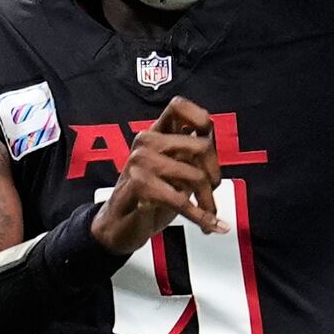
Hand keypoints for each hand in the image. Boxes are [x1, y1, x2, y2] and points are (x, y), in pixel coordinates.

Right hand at [93, 97, 223, 253]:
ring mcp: (141, 162)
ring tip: (208, 214)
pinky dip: (200, 217)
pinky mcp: (139, 185)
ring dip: (207, 202)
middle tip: (212, 190)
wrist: (118, 227)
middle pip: (200, 146)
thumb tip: (214, 149)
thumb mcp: (172, 171)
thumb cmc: (148, 197)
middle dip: (215, 174)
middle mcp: (147, 143)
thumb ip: (189, 156)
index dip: (200, 118)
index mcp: (155, 134)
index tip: (208, 139)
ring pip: (195, 176)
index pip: (178, 107)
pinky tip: (210, 226)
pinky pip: (182, 201)